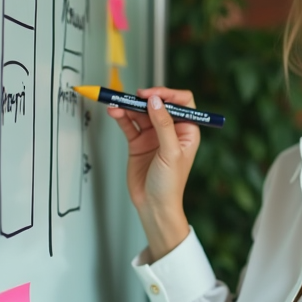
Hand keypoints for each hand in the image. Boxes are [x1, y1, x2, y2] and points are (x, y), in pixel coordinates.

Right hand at [107, 87, 198, 258]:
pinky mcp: (138, 143)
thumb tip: (155, 101)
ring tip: (117, 103)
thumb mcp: (171, 152)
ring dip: (129, 106)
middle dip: (144, 99)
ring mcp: (153, 136)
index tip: (152, 95)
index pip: (182, 102)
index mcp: (187, 130)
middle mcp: (170, 130)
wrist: (154, 206)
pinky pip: (129, 124)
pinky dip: (121, 116)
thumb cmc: (170, 184)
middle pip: (157, 104)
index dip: (168, 94)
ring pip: (140, 113)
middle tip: (133, 97)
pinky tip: (114, 112)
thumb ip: (163, 124)